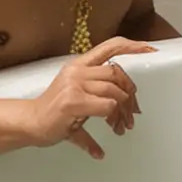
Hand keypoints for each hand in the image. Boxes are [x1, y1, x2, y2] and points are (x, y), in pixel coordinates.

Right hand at [24, 37, 152, 158]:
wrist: (30, 123)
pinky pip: (107, 107)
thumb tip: (131, 102)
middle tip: (133, 114)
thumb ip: (103, 90)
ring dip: (123, 112)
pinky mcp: (72, 102)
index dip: (132, 46)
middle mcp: (77, 71)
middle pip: (117, 74)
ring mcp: (73, 85)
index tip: (151, 49)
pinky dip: (113, 120)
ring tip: (121, 126)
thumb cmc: (56, 110)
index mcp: (79, 64)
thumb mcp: (78, 91)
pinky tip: (110, 135)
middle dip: (130, 95)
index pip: (110, 47)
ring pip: (114, 92)